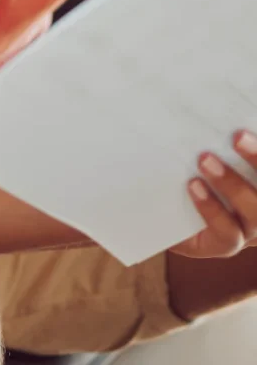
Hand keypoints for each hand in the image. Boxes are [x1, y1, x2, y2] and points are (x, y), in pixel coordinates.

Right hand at [172, 130, 256, 258]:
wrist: (213, 187)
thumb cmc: (179, 200)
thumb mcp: (171, 208)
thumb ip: (161, 201)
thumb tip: (124, 178)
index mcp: (224, 239)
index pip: (227, 234)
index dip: (213, 211)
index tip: (192, 184)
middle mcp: (251, 224)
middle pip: (253, 212)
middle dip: (230, 185)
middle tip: (205, 158)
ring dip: (254, 161)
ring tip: (236, 137)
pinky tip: (247, 129)